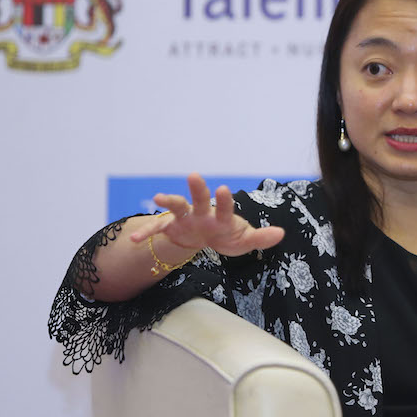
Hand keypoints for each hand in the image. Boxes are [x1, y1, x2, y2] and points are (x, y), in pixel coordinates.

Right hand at [129, 172, 284, 256]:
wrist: (205, 240)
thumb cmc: (226, 236)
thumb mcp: (244, 241)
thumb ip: (260, 237)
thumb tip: (281, 233)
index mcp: (221, 216)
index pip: (225, 207)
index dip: (224, 200)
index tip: (224, 188)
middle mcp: (202, 212)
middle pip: (200, 198)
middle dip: (198, 189)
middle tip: (194, 175)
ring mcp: (185, 218)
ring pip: (177, 207)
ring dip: (168, 201)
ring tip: (159, 198)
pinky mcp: (170, 227)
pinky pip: (156, 229)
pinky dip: (146, 233)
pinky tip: (135, 242)